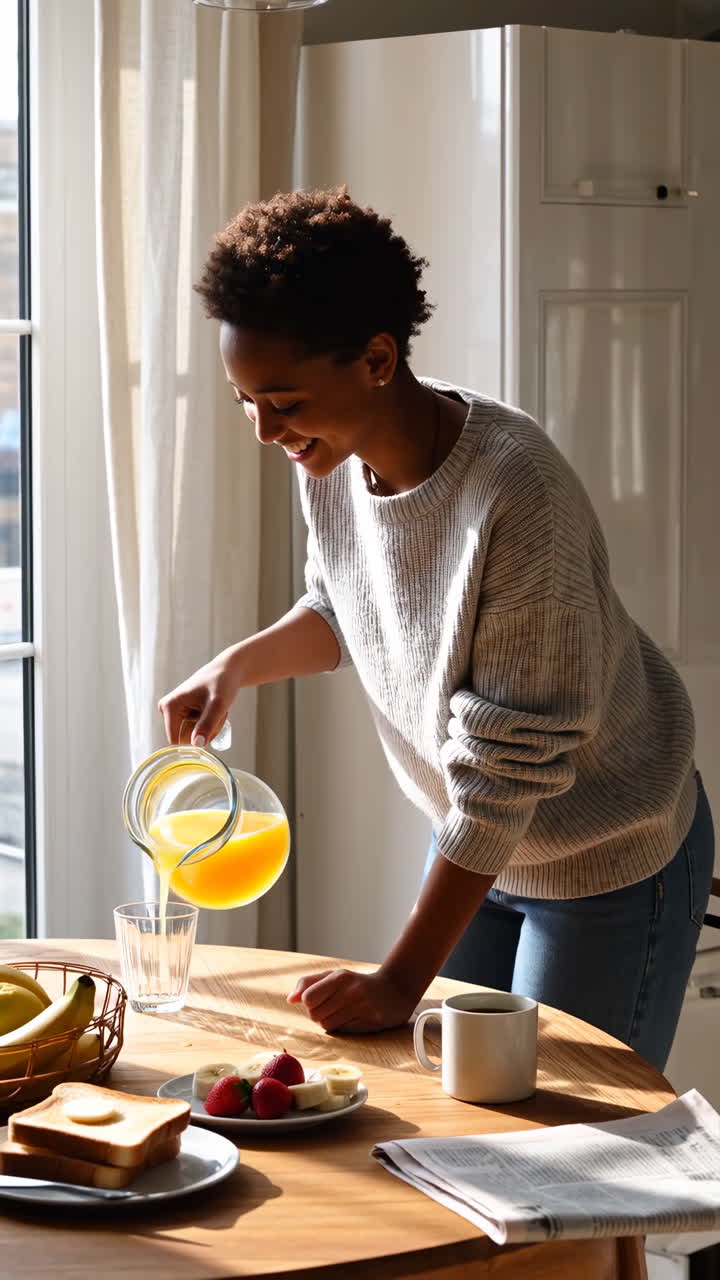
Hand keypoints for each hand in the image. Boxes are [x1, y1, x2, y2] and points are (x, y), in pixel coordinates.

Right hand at [158, 650, 241, 745]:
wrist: (228, 670)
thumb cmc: (222, 682)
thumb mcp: (218, 705)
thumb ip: (207, 725)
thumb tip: (196, 744)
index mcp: (169, 706)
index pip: (176, 740)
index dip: (196, 740)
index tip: (212, 723)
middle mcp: (167, 709)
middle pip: (186, 739)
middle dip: (205, 732)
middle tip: (217, 715)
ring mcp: (174, 711)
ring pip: (192, 736)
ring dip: (209, 728)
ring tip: (216, 710)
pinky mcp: (182, 713)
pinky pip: (195, 730)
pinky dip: (209, 724)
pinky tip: (213, 709)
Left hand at [286, 968, 417, 1033]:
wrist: (395, 989)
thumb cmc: (357, 983)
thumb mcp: (334, 976)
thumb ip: (309, 983)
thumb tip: (290, 999)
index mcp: (339, 977)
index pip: (308, 998)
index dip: (309, 1003)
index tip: (318, 1000)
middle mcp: (350, 991)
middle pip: (315, 1015)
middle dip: (318, 1014)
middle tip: (330, 1008)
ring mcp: (362, 1007)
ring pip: (327, 1026)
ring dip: (329, 1022)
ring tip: (341, 1012)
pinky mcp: (371, 1022)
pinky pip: (343, 1032)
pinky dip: (343, 1028)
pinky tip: (353, 1018)